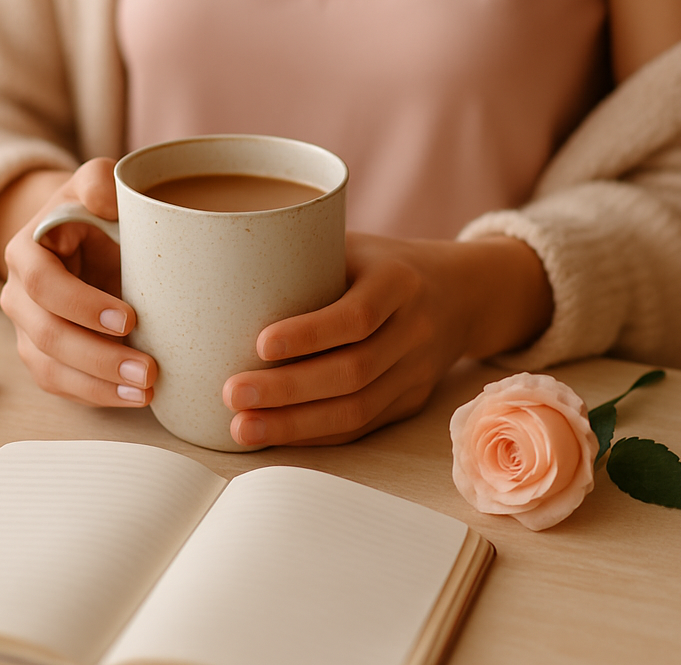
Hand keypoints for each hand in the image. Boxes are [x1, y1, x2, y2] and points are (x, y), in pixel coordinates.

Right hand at [0, 159, 157, 407]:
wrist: (82, 234)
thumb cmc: (94, 209)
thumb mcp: (95, 182)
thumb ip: (99, 181)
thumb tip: (106, 200)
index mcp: (26, 251)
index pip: (43, 285)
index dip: (82, 305)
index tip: (130, 318)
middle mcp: (19, 295)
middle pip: (47, 336)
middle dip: (98, 357)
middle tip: (149, 369)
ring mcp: (28, 329)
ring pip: (51, 369)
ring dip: (100, 385)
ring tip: (148, 391)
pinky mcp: (44, 355)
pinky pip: (61, 385)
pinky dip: (97, 396)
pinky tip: (133, 398)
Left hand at [222, 232, 551, 445]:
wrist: (461, 292)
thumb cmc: (382, 262)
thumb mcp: (354, 244)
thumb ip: (304, 258)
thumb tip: (220, 275)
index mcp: (399, 280)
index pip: (357, 315)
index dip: (310, 334)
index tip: (260, 343)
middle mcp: (415, 328)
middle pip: (353, 371)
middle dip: (288, 390)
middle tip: (231, 394)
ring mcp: (417, 371)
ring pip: (357, 410)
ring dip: (295, 424)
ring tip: (242, 427)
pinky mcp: (410, 401)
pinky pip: (361, 426)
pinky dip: (315, 436)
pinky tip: (274, 436)